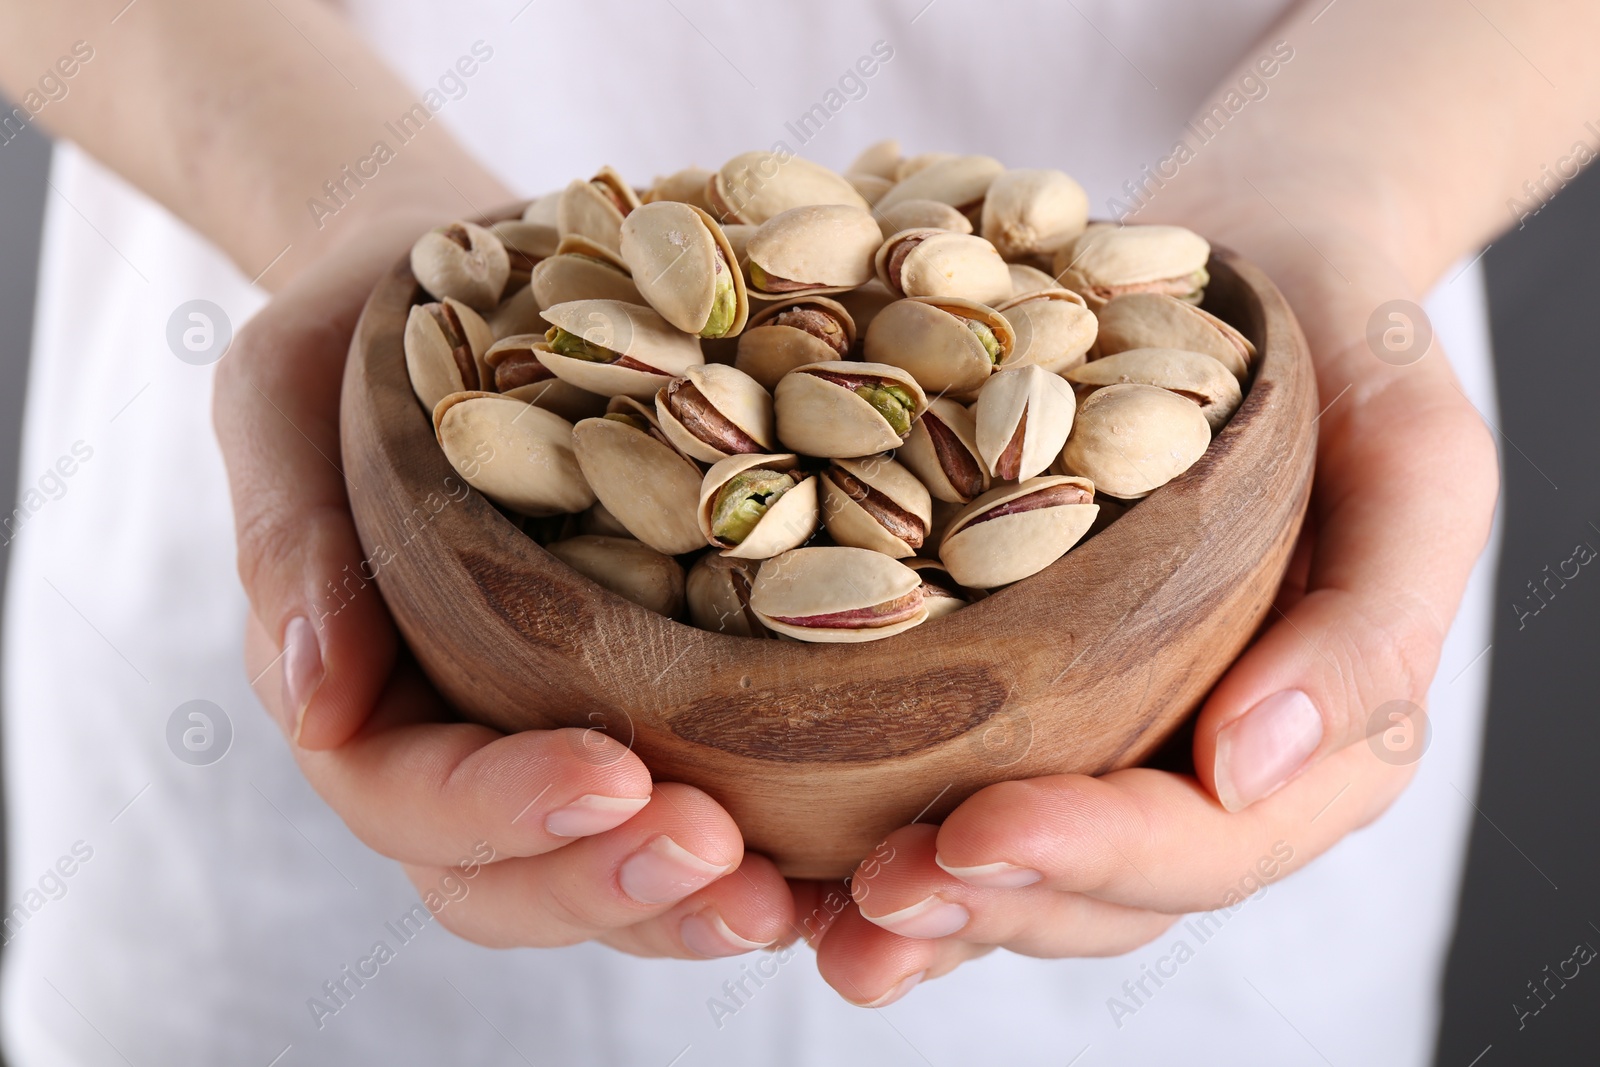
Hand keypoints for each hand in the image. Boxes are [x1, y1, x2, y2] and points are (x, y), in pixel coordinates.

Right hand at [215, 205, 795, 958]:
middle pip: (512, 879)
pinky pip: (707, 799)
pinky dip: (769, 845)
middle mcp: (462, 734)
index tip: (612, 776)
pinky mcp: (661, 700)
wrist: (477, 278)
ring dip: (694, 902)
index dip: (500, 810)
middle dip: (612, 886)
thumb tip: (312, 701)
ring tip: (791, 895)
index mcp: (363, 686)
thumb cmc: (370, 321)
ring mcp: (562, 726)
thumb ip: (288, 534)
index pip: (405, 796)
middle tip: (722, 859)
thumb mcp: (288, 387)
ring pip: (610, 869)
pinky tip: (843, 851)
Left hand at [808, 204, 1499, 1004]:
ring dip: (925, 902)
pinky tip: (799, 852)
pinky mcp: (1029, 683)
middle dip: (989, 902)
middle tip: (877, 898)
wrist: (1264, 259)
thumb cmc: (1358, 356)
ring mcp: (1114, 731)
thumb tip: (1246, 771)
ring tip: (825, 918)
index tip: (979, 832)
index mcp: (1321, 745)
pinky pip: (956, 776)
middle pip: (1102, 888)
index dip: (1096, 854)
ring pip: (1022, 865)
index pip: (1210, 841)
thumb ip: (1370, 630)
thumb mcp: (1417, 466)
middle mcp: (1209, 763)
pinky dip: (879, 823)